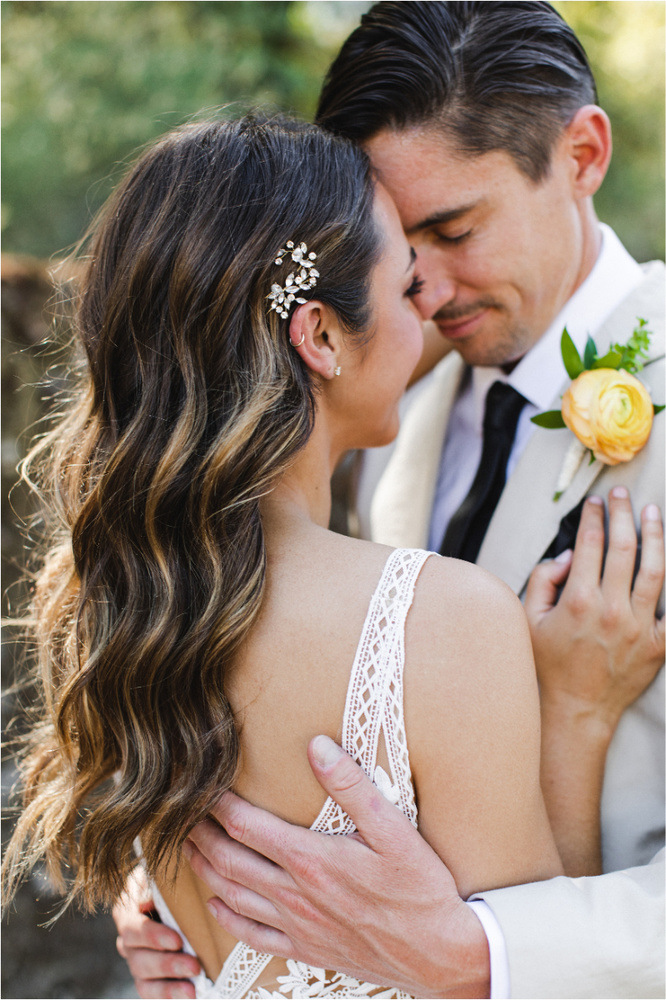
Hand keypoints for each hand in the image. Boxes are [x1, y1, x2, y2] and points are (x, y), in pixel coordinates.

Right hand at [112, 865, 200, 999]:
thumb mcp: (160, 878)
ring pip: (144, 981)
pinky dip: (169, 996)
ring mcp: (137, 961)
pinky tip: (189, 995)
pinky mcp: (149, 978)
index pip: (133, 929)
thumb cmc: (168, 882)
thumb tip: (145, 903)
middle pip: (139, 960)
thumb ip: (153, 888)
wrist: (174, 894)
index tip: (177, 940)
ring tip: (193, 990)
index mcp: (126, 912)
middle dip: (168, 965)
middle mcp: (127, 941)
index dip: (153, 937)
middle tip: (195, 966)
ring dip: (169, 987)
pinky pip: (152, 993)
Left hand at [184, 735, 489, 998]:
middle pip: (226, 859)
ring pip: (231, 895)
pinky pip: (251, 936)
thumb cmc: (420, 888)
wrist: (439, 955)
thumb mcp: (394, 829)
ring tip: (186, 847)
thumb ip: (351, 785)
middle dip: (197, 832)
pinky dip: (225, 917)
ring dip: (202, 869)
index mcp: (311, 859)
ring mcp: (296, 926)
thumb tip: (316, 745)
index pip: (245, 825)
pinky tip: (215, 904)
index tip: (198, 782)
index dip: (215, 802)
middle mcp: (294, 894)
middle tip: (176, 811)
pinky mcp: (305, 950)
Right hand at [526, 487, 664, 736]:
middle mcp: (611, 609)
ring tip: (653, 513)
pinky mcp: (658, 645)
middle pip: (623, 547)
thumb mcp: (528, 619)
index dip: (594, 516)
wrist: (575, 711)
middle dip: (623, 514)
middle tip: (623, 494)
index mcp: (578, 600)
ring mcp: (638, 627)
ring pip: (655, 569)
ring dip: (655, 535)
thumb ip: (544, 579)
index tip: (596, 501)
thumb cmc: (547, 665)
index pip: (590, 543)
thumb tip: (570, 554)